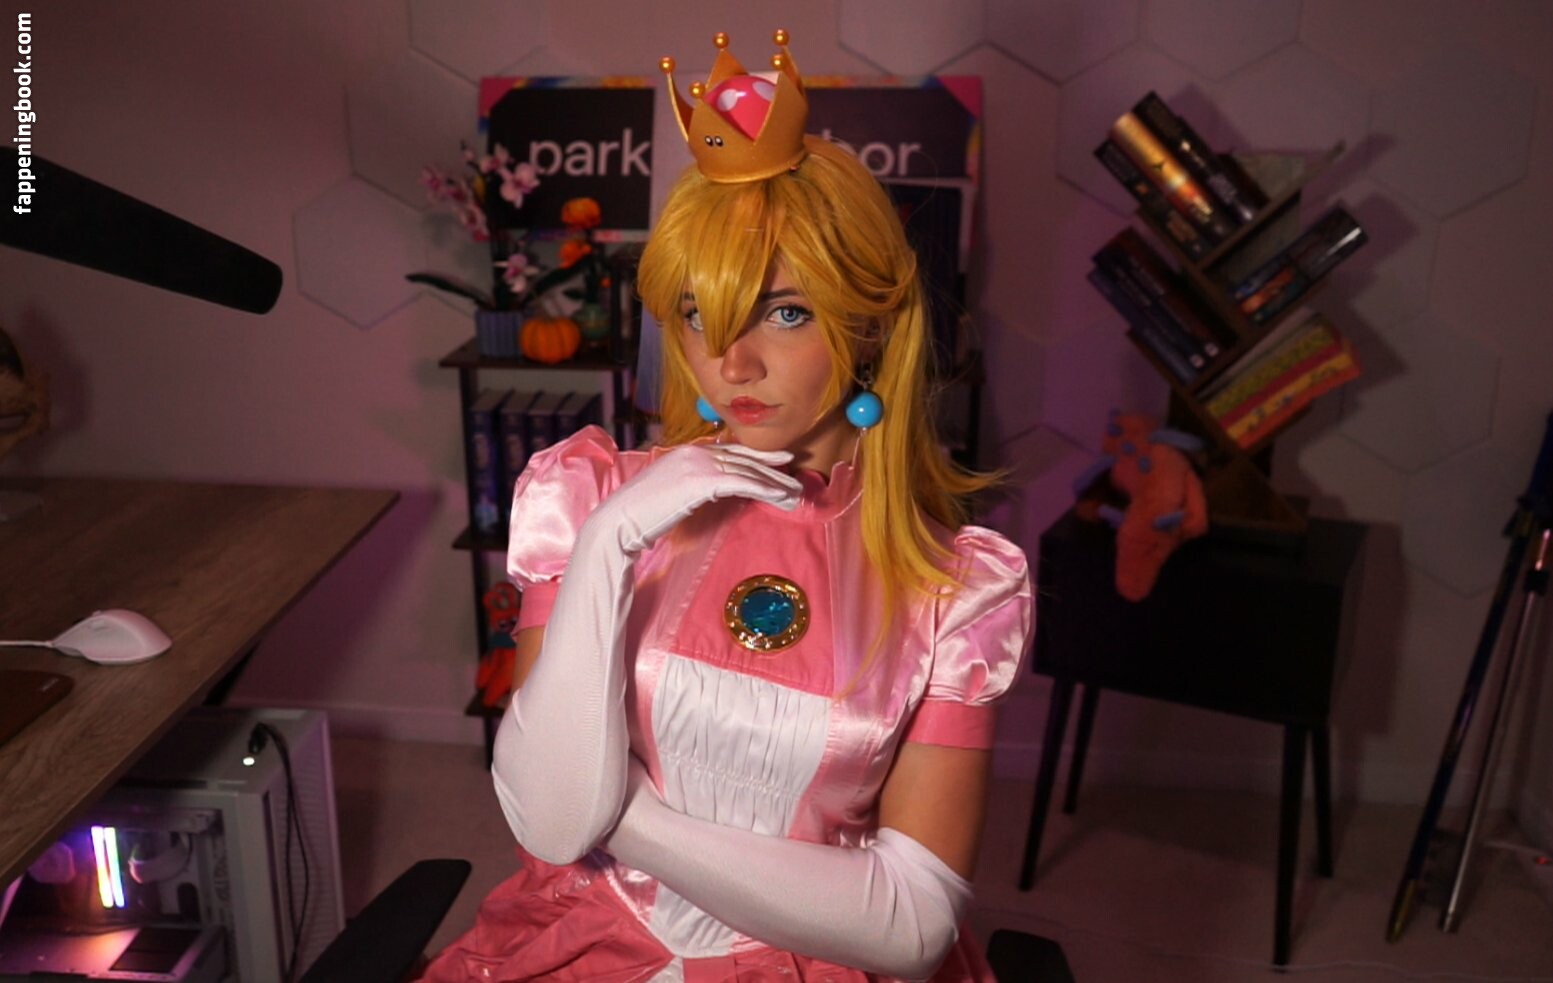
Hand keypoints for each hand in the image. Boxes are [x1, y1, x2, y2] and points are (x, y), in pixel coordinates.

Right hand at [583, 443, 801, 553]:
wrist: (619, 521)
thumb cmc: (639, 515)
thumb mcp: (668, 493)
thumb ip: (689, 486)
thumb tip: (707, 492)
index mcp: (686, 452)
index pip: (728, 451)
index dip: (756, 457)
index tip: (778, 461)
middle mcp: (694, 452)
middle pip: (742, 458)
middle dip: (772, 468)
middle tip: (795, 475)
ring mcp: (698, 463)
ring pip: (747, 471)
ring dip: (775, 483)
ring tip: (795, 494)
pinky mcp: (703, 481)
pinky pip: (743, 483)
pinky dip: (765, 490)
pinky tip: (780, 498)